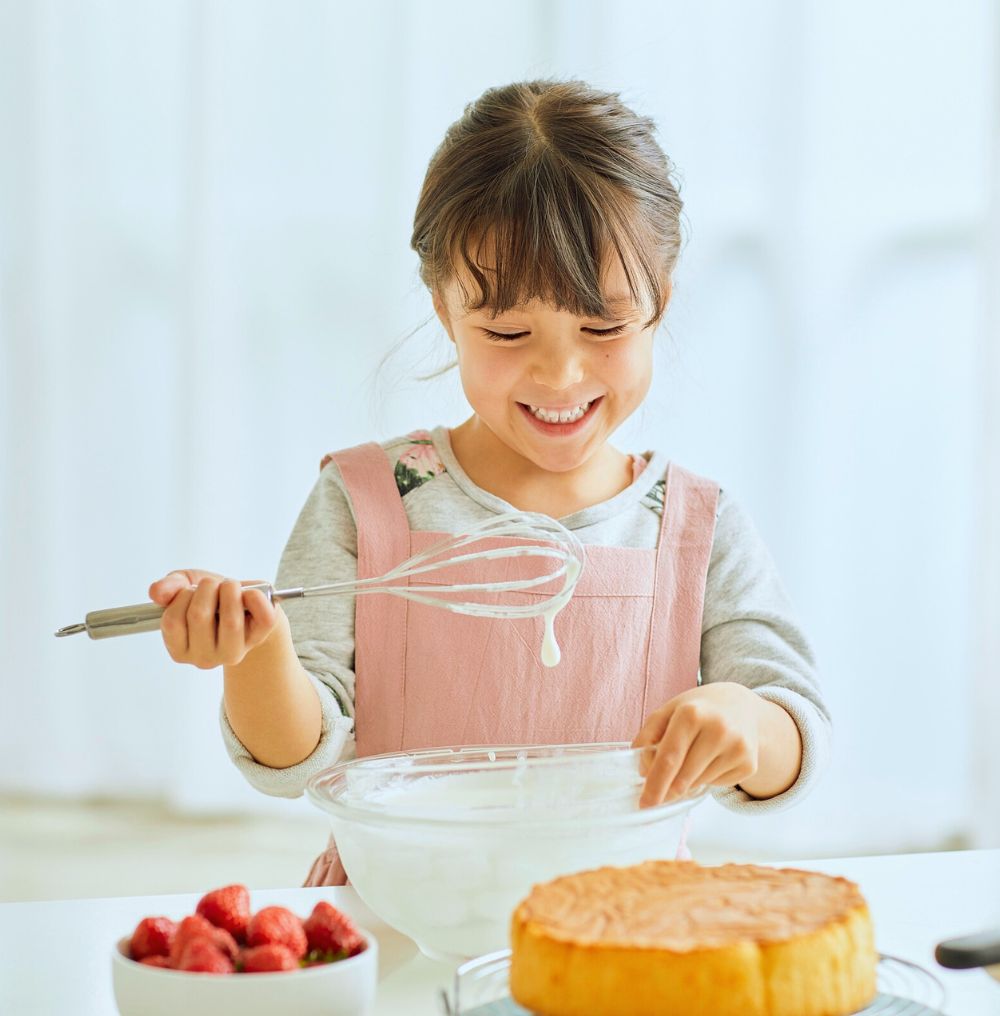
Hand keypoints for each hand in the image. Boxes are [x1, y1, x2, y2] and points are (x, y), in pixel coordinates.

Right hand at [148, 569, 279, 668]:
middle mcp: (204, 658)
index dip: (182, 597)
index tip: (191, 591)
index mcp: (180, 649)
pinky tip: (250, 593)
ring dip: (229, 590)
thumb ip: (169, 587)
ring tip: (229, 586)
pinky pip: (263, 617)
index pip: (172, 621)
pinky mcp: (258, 640)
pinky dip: (257, 597)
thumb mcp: (185, 586)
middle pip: (199, 616)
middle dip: (206, 588)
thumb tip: (157, 592)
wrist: (243, 604)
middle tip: (212, 584)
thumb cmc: (211, 597)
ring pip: (231, 620)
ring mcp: (232, 653)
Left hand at [631, 682, 760, 807]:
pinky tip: (712, 759)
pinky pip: (716, 785)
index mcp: (692, 713)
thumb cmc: (697, 710)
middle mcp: (718, 729)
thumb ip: (649, 735)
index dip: (655, 783)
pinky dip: (706, 779)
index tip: (644, 804)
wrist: (740, 705)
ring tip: (692, 757)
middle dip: (666, 791)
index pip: (669, 757)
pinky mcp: (749, 764)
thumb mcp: (669, 710)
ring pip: (699, 783)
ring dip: (686, 781)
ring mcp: (737, 748)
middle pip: (683, 777)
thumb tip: (643, 770)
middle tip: (655, 799)